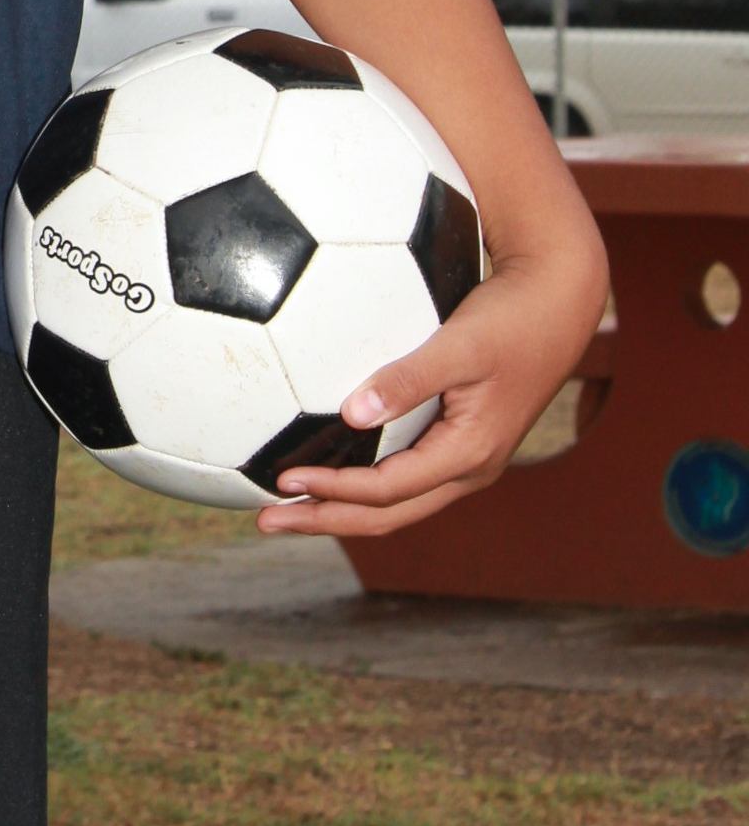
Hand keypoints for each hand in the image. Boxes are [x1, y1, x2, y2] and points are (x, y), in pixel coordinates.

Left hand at [255, 234, 606, 538]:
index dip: (334, 492)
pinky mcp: (461, 440)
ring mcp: (467, 459)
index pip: (388, 490)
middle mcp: (469, 469)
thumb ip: (408, 378)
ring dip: (341, 507)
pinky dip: (363, 481)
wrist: (560, 303)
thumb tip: (349, 413)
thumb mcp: (462, 345)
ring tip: (288, 506)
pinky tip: (329, 462)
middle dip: (327, 521)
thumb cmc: (511, 319)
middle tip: (266, 521)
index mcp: (470, 455)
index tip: (282, 481)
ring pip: (396, 502)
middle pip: (388, 515)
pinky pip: (405, 475)